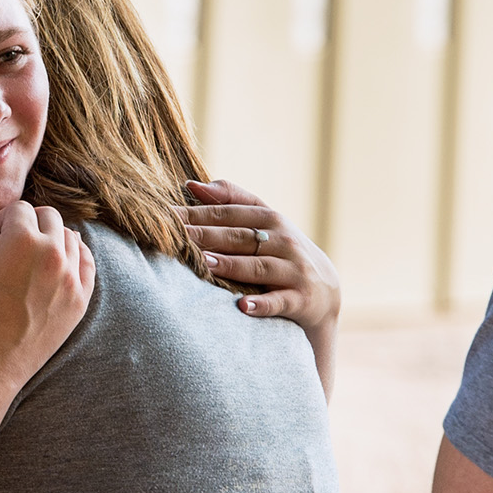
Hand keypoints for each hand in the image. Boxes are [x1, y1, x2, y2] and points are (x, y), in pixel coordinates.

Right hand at [0, 201, 94, 387]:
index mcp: (23, 239)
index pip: (19, 209)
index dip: (2, 219)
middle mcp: (53, 253)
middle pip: (49, 216)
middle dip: (29, 223)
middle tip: (12, 243)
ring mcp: (72, 276)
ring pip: (69, 236)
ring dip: (50, 238)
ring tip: (31, 256)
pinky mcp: (81, 297)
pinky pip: (86, 261)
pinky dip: (73, 255)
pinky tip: (56, 263)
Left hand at [174, 179, 340, 331]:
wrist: (324, 292)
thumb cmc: (282, 252)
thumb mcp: (265, 223)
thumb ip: (232, 201)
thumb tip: (192, 184)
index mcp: (270, 219)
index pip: (229, 212)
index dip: (198, 212)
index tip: (167, 215)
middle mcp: (284, 240)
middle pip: (239, 237)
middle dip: (206, 235)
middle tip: (177, 236)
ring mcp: (294, 270)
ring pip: (259, 267)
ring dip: (231, 265)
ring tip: (204, 263)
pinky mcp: (301, 299)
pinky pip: (280, 301)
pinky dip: (262, 304)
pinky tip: (242, 307)